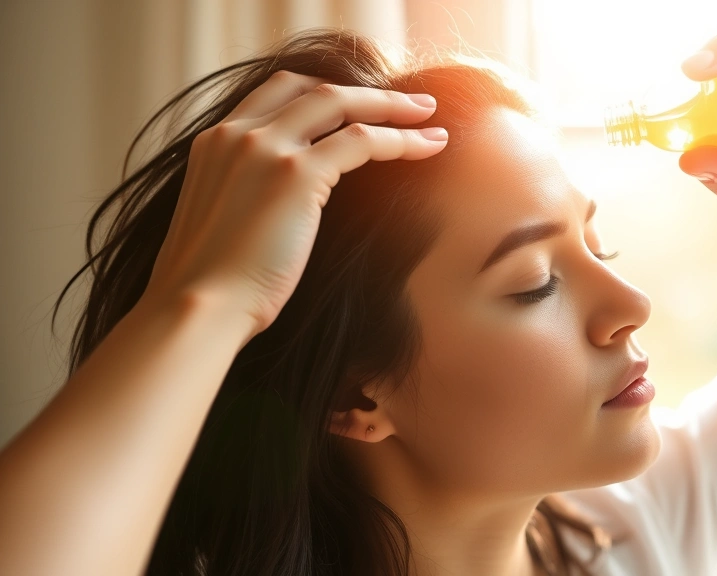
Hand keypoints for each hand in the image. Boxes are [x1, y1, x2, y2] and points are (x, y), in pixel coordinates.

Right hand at [143, 71, 448, 338]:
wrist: (197, 307)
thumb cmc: (211, 287)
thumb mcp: (221, 223)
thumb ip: (245, 196)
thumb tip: (281, 208)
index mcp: (213, 142)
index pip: (276, 92)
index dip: (323, 91)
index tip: (358, 105)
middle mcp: (237, 134)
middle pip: (312, 88)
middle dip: (365, 92)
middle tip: (409, 103)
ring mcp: (265, 148)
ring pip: (341, 104)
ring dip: (392, 107)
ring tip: (429, 117)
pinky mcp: (296, 174)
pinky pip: (361, 141)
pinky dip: (400, 140)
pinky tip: (428, 146)